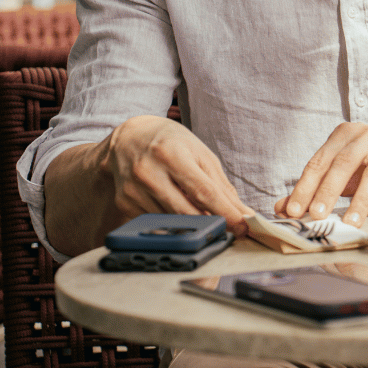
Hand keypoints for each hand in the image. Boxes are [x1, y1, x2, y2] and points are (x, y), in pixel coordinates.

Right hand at [98, 114, 251, 235]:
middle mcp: (148, 172)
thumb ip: (222, 186)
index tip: (242, 228)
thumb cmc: (170, 144)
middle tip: (228, 229)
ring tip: (199, 213)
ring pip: (172, 222)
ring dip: (192, 225)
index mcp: (171, 154)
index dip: (226, 213)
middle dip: (212, 224)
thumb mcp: (200, 154)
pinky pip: (156, 224)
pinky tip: (175, 209)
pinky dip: (172, 223)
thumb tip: (243, 215)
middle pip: (187, 212)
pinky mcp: (124, 204)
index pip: (203, 192)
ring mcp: (132, 190)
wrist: (129, 139)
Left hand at [275, 122, 367, 226]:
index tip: (294, 211)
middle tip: (318, 216)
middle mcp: (365, 137)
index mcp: (343, 136)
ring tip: (350, 224)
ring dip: (361, 200)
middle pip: (343, 163)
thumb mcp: (340, 167)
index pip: (319, 161)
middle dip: (328, 191)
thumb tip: (282, 208)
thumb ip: (312, 186)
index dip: (305, 186)